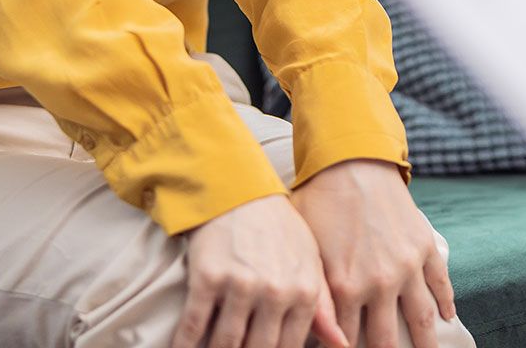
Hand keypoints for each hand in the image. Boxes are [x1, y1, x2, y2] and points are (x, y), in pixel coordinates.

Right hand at [172, 193, 346, 347]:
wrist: (241, 192)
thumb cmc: (280, 232)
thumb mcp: (311, 264)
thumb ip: (324, 309)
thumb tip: (341, 346)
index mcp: (304, 292)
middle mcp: (275, 292)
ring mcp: (240, 285)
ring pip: (226, 343)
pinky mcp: (208, 277)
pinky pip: (193, 325)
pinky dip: (184, 344)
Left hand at [292, 158, 457, 347]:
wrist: (350, 159)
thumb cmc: (318, 201)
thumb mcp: (307, 252)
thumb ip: (316, 297)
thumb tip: (317, 335)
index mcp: (345, 287)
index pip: (347, 341)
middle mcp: (380, 283)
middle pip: (386, 340)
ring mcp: (408, 266)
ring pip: (423, 320)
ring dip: (426, 345)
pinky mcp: (425, 246)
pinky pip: (441, 284)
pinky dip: (446, 304)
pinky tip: (448, 318)